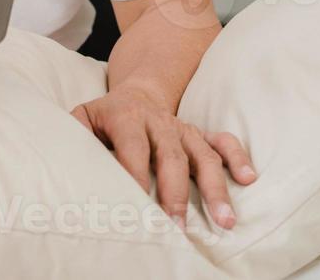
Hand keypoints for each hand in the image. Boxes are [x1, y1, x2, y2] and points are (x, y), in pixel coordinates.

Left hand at [71, 84, 256, 228]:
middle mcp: (159, 121)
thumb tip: (70, 158)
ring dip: (215, 188)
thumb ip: (75, 135)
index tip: (137, 203)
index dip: (135, 174)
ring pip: (203, 156)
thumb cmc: (105, 117)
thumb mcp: (83, 118)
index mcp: (126, 116)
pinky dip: (238, 157)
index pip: (133, 147)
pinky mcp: (200, 134)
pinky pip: (223, 142)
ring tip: (224, 220)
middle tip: (177, 227)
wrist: (136, 93)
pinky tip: (248, 179)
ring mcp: (183, 128)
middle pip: (171, 157)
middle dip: (175, 193)